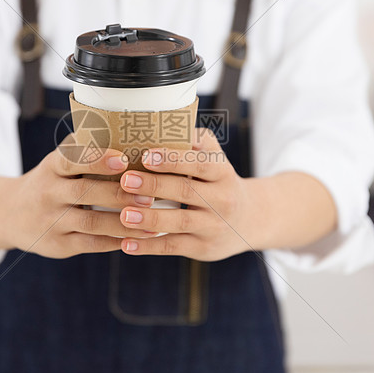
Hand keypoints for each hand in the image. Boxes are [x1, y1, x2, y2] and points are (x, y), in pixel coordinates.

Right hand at [6, 137, 157, 258]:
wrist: (10, 214)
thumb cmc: (50, 182)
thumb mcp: (58, 162)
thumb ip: (85, 150)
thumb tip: (127, 132)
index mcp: (52, 168)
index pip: (71, 160)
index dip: (97, 159)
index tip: (123, 159)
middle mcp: (49, 193)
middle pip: (85, 193)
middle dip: (119, 194)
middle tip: (150, 195)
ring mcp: (52, 221)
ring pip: (91, 223)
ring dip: (123, 223)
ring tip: (152, 220)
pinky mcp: (58, 244)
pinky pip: (90, 244)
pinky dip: (115, 241)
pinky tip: (137, 238)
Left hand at [115, 129, 254, 260]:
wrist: (250, 219)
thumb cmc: (217, 180)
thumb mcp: (214, 157)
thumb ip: (193, 142)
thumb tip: (157, 124)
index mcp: (222, 171)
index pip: (199, 163)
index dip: (173, 159)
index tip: (146, 156)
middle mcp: (221, 199)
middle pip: (186, 191)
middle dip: (154, 186)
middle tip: (126, 181)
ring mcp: (213, 226)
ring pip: (179, 223)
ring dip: (150, 219)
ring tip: (124, 215)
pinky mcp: (203, 248)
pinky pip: (173, 247)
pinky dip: (149, 246)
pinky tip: (126, 244)